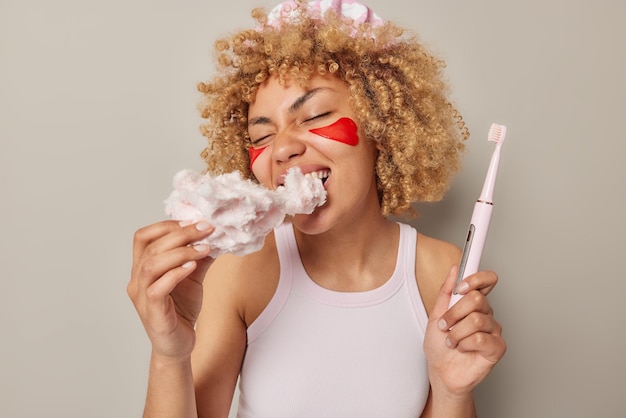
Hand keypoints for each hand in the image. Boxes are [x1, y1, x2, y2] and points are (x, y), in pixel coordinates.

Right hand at [127, 220, 214, 359]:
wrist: (179, 345)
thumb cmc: (180, 310)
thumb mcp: (193, 277)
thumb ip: (199, 257)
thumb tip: (213, 235)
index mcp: (142, 268)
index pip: (143, 237)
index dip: (166, 225)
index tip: (192, 221)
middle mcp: (137, 280)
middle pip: (151, 247)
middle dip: (181, 234)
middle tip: (206, 229)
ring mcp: (142, 297)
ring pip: (152, 265)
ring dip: (180, 252)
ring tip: (204, 247)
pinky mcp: (152, 312)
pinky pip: (158, 288)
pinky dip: (176, 273)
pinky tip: (193, 267)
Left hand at [423, 266, 505, 397]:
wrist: (441, 371)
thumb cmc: (440, 345)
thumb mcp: (436, 314)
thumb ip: (446, 291)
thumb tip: (455, 269)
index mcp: (474, 303)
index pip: (487, 280)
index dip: (476, 279)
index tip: (460, 288)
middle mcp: (486, 313)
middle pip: (476, 299)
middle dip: (454, 313)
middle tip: (445, 325)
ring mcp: (494, 330)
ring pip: (476, 320)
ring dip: (456, 333)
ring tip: (451, 341)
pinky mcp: (497, 347)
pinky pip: (481, 338)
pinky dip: (465, 344)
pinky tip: (462, 349)